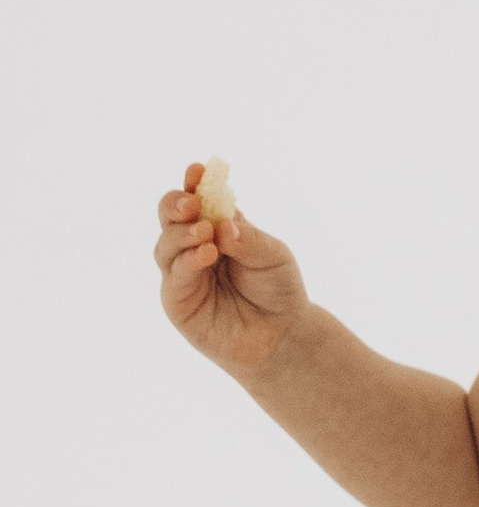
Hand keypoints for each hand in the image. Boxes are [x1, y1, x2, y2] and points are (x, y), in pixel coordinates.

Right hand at [155, 165, 308, 377]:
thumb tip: (221, 223)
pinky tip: (206, 253)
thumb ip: (248, 238)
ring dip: (182, 234)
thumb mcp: (273, 256)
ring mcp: (183, 275)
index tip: (197, 170)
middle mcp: (193, 247)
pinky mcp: (178, 303)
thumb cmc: (279, 290)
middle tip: (192, 203)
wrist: (284, 335)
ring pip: (165, 246)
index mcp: (216, 227)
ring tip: (205, 232)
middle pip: (169, 217)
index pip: (196, 199)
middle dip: (175, 205)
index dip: (192, 183)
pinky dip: (187, 262)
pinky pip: (174, 278)